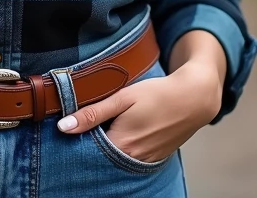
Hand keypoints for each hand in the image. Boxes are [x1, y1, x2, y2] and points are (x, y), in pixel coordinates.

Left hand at [55, 61, 222, 163]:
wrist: (192, 99)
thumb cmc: (157, 94)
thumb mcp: (123, 98)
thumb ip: (93, 113)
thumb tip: (64, 127)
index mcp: (121, 145)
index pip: (87, 151)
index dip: (77, 140)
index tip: (70, 128)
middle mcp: (132, 159)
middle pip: (102, 157)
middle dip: (91, 144)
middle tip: (86, 125)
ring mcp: (145, 162)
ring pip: (116, 159)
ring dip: (108, 146)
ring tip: (107, 127)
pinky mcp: (154, 159)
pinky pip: (131, 159)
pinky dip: (123, 149)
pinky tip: (123, 133)